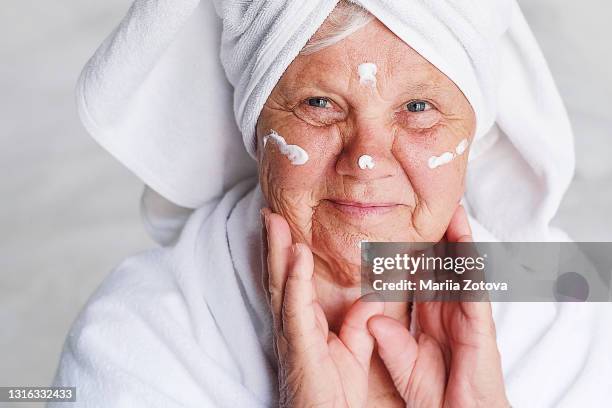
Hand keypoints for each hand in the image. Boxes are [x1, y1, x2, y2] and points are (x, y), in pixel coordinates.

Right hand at [261, 208, 383, 407]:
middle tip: (269, 209)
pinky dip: (296, 279)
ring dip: (276, 249)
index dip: (286, 250)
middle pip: (280, 274)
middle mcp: (292, 322)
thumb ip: (359, 322)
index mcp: (303, 321)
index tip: (283, 221)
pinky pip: (296, 306)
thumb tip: (371, 295)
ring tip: (273, 219)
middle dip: (273, 240)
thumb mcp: (353, 349)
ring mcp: (292, 332)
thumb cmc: (334, 394)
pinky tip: (297, 255)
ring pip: (281, 283)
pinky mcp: (299, 345)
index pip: (293, 278)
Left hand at [367, 205, 509, 407]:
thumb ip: (391, 342)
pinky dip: (471, 263)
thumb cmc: (438, 399)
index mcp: (430, 318)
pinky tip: (466, 240)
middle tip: (432, 204)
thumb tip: (374, 317)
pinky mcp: (480, 326)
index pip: (422, 276)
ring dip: (458, 238)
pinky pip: (475, 288)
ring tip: (452, 208)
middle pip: (443, 265)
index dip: (414, 251)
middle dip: (438, 235)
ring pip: (462, 269)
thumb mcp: (405, 366)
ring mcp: (466, 317)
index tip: (403, 226)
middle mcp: (449, 311)